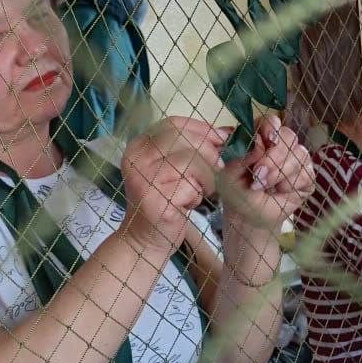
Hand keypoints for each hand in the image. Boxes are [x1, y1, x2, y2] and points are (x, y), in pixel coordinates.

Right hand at [122, 118, 225, 251]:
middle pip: (182, 139)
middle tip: (218, 168)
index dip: (201, 128)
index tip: (221, 137)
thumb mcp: (176, 168)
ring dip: (205, 178)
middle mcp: (136, 159)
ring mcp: (142, 179)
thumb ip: (193, 147)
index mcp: (138, 146)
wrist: (146, 238)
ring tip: (201, 191)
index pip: (172, 124)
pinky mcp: (153, 200)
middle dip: (208, 152)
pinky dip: (196, 196)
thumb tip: (225, 132)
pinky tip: (188, 205)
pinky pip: (189, 188)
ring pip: (190, 162)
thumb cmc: (166, 200)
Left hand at [222, 115, 314, 233]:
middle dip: (273, 157)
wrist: (248, 217)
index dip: (272, 127)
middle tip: (258, 175)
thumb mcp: (228, 174)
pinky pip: (306, 173)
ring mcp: (296, 160)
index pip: (271, 121)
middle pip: (288, 136)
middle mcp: (281, 144)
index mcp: (261, 137)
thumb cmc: (236, 191)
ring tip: (264, 186)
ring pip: (299, 154)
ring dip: (279, 173)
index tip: (269, 139)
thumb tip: (257, 144)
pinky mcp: (307, 177)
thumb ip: (240, 157)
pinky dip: (290, 184)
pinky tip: (280, 192)